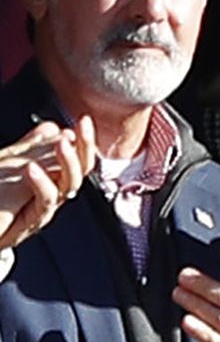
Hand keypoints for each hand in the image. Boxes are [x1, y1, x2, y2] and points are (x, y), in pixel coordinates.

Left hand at [0, 117, 94, 248]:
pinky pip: (46, 201)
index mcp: (52, 177)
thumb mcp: (12, 164)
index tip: (84, 120)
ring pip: (69, 185)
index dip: (83, 138)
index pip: (78, 156)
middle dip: (84, 147)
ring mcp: (44, 207)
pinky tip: (32, 168)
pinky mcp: (33, 221)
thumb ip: (33, 147)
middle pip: (81, 169)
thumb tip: (54, 127)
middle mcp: (53, 191)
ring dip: (68, 162)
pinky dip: (42, 183)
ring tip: (62, 144)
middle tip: (80, 129)